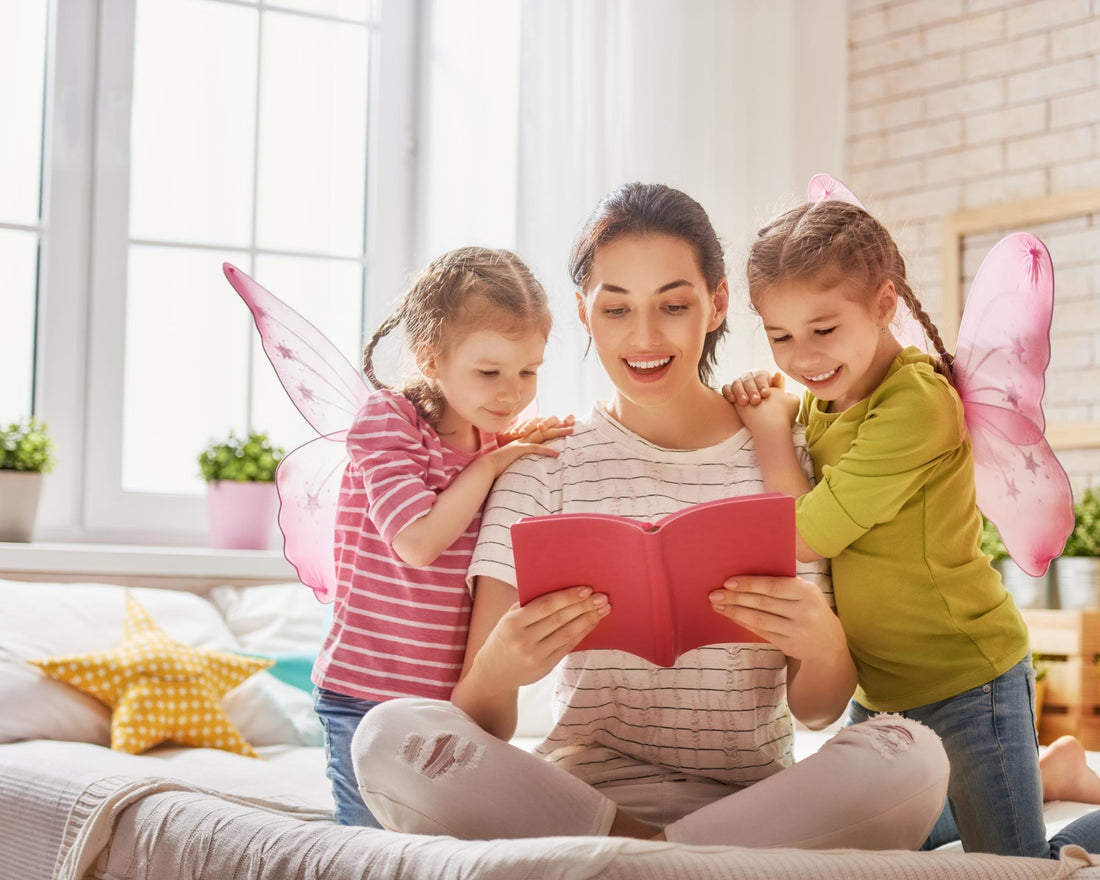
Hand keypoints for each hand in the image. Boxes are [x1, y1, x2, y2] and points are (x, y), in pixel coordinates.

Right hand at [473, 586, 609, 690]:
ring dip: (588, 619)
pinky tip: (592, 623)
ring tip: (603, 609)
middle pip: (560, 619)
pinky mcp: (545, 667)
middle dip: (584, 606)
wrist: (493, 673)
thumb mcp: (507, 618)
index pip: (545, 606)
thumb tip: (559, 586)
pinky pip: (568, 646)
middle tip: (602, 597)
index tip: (586, 589)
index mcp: (512, 623)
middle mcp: (523, 640)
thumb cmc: (504, 637)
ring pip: (567, 633)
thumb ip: (528, 605)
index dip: (567, 597)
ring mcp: (535, 656)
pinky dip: (582, 633)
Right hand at [489, 414, 574, 475]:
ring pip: (543, 434)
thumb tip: (534, 460)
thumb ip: (524, 456)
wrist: (487, 466)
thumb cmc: (500, 464)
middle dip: (559, 426)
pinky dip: (547, 450)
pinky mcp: (518, 450)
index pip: (541, 430)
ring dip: (558, 433)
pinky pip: (535, 448)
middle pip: (545, 429)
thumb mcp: (515, 457)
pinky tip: (557, 453)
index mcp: (523, 438)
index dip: (553, 427)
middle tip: (573, 425)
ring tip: (570, 432)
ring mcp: (521, 442)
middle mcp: (523, 437)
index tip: (565, 426)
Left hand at [709, 575, 845, 664]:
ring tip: (718, 605)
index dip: (750, 584)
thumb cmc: (810, 608)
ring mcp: (797, 631)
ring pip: (759, 619)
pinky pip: (760, 632)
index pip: (774, 586)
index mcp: (808, 592)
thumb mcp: (806, 592)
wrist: (829, 643)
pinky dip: (743, 622)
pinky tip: (731, 615)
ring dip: (734, 611)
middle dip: (735, 598)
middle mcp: (804, 612)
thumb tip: (745, 574)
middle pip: (763, 603)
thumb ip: (783, 584)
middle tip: (714, 594)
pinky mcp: (789, 645)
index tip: (728, 582)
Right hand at [721, 370, 779, 406]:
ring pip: (736, 383)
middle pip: (747, 379)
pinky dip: (728, 392)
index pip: (760, 375)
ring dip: (740, 392)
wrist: (759, 417)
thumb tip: (777, 374)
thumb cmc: (770, 404)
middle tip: (756, 401)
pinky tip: (732, 400)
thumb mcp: (776, 395)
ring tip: (744, 402)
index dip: (762, 384)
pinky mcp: (728, 390)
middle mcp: (748, 377)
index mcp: (760, 375)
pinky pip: (726, 388)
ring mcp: (737, 383)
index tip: (766, 395)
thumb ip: (778, 385)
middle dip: (751, 390)